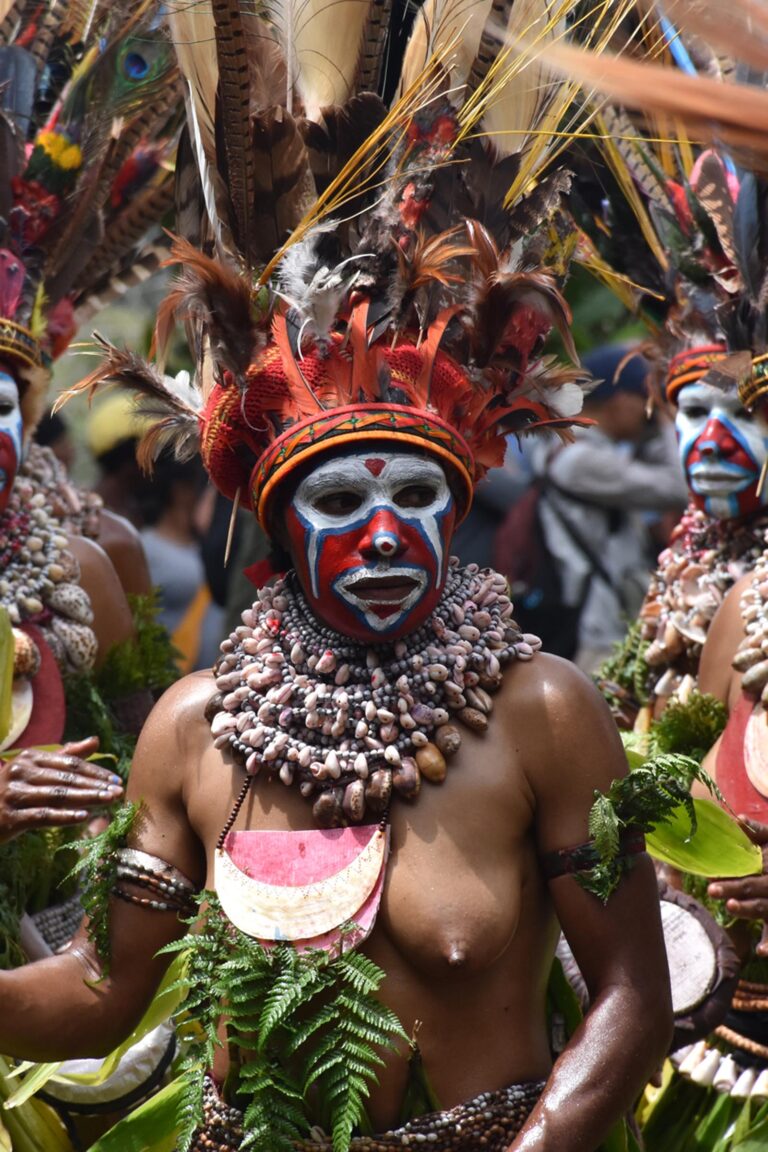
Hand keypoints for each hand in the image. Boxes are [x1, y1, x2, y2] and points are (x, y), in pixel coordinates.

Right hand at [0, 737, 122, 843]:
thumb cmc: (13, 791)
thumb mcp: (35, 769)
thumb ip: (65, 756)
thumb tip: (95, 741)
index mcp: (29, 758)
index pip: (69, 763)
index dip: (94, 771)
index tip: (115, 779)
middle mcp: (20, 772)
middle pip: (66, 779)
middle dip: (95, 785)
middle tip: (118, 791)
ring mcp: (14, 795)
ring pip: (58, 796)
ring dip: (86, 799)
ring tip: (108, 801)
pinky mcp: (10, 817)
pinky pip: (43, 816)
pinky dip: (64, 816)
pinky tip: (83, 817)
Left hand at [708, 817, 767, 955]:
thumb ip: (759, 832)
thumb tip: (738, 819)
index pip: (747, 869)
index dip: (730, 872)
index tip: (711, 874)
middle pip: (753, 886)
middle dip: (733, 889)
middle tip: (711, 890)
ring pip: (765, 908)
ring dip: (749, 909)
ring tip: (731, 907)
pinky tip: (761, 951)